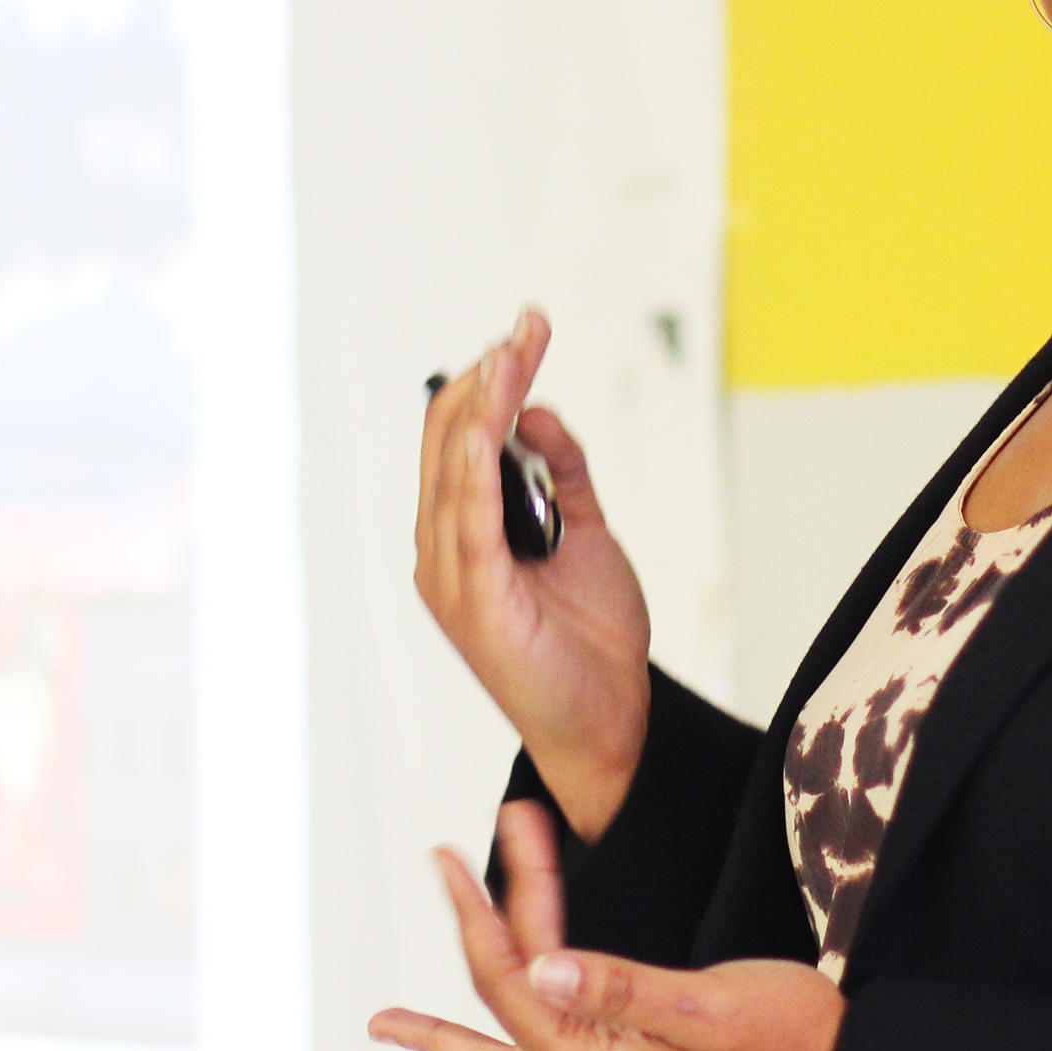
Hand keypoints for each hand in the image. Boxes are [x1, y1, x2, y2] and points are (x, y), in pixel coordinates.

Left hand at [368, 802, 840, 1050]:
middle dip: (458, 955)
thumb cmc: (788, 1039)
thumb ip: (620, 987)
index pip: (520, 969)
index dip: (501, 896)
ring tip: (397, 1030)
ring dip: (450, 1047)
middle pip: (496, 1016)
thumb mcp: (705, 1004)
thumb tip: (540, 966)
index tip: (497, 827)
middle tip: (422, 910)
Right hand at [418, 310, 650, 837]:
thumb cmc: (589, 638)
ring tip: (515, 351)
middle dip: (488, 376)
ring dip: (486, 402)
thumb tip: (536, 411)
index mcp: (460, 533)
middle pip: (446, 440)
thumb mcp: (585, 532)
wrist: (609, 722)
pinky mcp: (475, 600)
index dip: (488, 380)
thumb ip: (561, 471)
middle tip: (528, 327)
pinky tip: (499, 418)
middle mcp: (442, 549)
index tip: (528, 331)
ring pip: (454, 467)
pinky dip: (479, 462)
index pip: (454, 438)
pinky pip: (470, 517)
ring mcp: (451, 575)